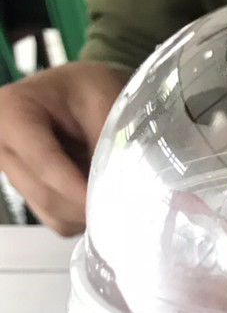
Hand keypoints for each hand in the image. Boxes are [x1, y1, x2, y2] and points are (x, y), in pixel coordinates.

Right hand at [0, 62, 128, 235]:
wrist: (79, 95)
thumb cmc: (88, 89)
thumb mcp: (103, 100)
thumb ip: (107, 142)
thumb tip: (121, 187)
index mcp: (12, 114)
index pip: (43, 161)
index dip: (77, 186)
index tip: (109, 200)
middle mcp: (4, 148)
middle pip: (47, 194)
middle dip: (88, 203)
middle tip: (127, 202)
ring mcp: (15, 176)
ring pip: (54, 214)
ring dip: (88, 212)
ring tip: (114, 190)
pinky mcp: (32, 198)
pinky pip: (59, 222)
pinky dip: (84, 217)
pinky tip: (99, 195)